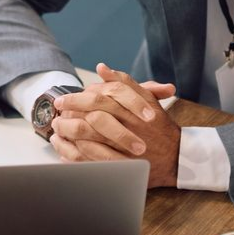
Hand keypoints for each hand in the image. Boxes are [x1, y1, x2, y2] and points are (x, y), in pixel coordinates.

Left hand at [49, 62, 179, 186]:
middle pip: (90, 116)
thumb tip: (102, 68)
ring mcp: (123, 149)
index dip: (77, 98)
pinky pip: (88, 160)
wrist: (176, 157)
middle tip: (57, 113)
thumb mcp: (146, 99)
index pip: (99, 98)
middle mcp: (128, 127)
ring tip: (57, 128)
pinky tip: (63, 148)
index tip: (62, 99)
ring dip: (68, 132)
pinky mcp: (117, 166)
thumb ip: (124, 82)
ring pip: (87, 138)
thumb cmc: (158, 126)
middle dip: (69, 113)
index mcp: (132, 109)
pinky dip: (72, 153)